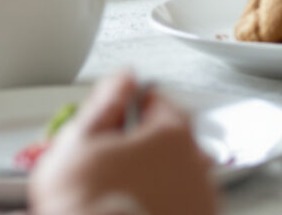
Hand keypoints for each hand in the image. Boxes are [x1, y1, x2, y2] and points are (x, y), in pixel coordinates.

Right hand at [28, 70, 216, 214]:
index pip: (159, 101)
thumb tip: (123, 79)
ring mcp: (201, 202)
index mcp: (171, 135)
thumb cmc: (84, 202)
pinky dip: (166, 202)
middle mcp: (196, 167)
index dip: (133, 106)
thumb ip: (106, 103)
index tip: (119, 115)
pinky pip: (183, 204)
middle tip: (114, 159)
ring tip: (124, 190)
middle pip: (173, 139)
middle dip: (148, 143)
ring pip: (181, 174)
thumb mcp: (80, 140)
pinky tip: (139, 206)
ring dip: (159, 175)